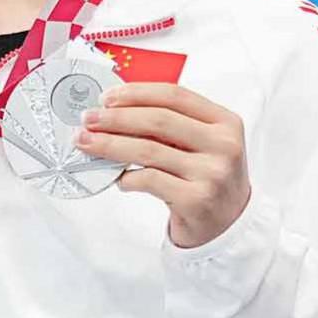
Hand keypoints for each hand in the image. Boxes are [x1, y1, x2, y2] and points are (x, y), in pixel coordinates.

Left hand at [78, 83, 252, 248]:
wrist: (230, 224)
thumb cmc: (209, 178)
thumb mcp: (204, 144)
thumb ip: (172, 125)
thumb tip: (116, 111)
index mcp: (225, 123)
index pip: (175, 96)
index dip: (136, 93)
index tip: (107, 98)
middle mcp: (223, 145)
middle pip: (158, 120)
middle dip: (115, 118)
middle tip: (88, 119)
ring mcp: (211, 174)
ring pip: (148, 150)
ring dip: (110, 145)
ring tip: (87, 143)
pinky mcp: (196, 200)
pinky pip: (150, 180)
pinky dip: (127, 178)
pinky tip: (119, 180)